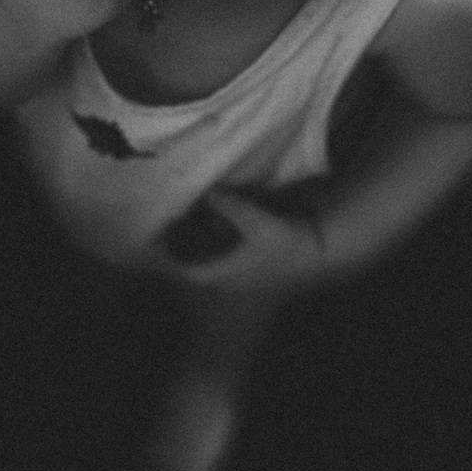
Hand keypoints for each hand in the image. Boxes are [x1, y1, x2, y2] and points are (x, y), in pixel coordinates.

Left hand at [152, 188, 326, 298]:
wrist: (317, 257)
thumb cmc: (286, 245)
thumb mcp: (257, 222)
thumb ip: (230, 206)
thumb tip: (206, 190)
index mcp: (225, 273)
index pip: (188, 273)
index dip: (169, 261)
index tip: (155, 244)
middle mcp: (230, 280)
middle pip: (196, 271)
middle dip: (180, 254)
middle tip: (166, 231)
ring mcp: (242, 278)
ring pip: (210, 268)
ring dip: (197, 252)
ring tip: (185, 229)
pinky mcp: (253, 272)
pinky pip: (224, 264)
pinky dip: (213, 251)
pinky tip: (214, 233)